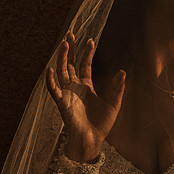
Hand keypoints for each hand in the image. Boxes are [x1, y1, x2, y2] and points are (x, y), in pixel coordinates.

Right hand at [45, 33, 125, 162]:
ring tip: (64, 43)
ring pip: (62, 71)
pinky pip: (53, 90)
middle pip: (70, 64)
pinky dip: (50, 80)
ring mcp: (67, 94)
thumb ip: (118, 88)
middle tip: (70, 34)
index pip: (85, 65)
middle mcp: (75, 87)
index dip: (87, 53)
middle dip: (70, 49)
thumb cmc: (102, 124)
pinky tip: (50, 69)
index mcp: (87, 86)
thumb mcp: (114, 104)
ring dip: (62, 58)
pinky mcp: (62, 103)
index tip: (90, 40)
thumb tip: (123, 72)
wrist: (93, 140)